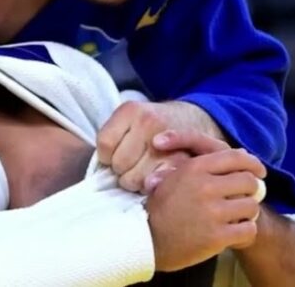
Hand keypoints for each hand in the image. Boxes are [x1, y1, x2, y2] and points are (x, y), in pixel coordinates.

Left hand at [97, 100, 222, 192]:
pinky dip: (151, 185)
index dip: (105, 155)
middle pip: (120, 163)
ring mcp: (168, 140)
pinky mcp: (183, 159)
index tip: (113, 154)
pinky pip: (156, 182)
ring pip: (135, 178)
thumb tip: (104, 167)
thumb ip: (111, 137)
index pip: (105, 144)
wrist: (190, 118)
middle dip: (120, 169)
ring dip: (134, 181)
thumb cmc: (148, 124)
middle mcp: (149, 121)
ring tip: (140, 171)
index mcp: (130, 110)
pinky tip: (152, 180)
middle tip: (129, 165)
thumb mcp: (127, 119)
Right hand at [145, 141, 267, 271]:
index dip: (252, 164)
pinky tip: (234, 232)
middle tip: (245, 197)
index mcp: (194, 168)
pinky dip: (245, 232)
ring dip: (247, 212)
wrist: (147, 239)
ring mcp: (212, 212)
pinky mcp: (217, 236)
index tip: (259, 172)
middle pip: (248, 181)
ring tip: (237, 217)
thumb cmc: (161, 207)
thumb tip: (240, 154)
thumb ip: (202, 166)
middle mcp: (205, 187)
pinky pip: (249, 230)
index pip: (236, 158)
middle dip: (251, 190)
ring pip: (251, 206)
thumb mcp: (173, 177)